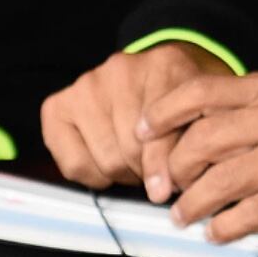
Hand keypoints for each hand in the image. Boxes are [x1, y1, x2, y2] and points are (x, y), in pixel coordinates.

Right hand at [40, 42, 225, 189]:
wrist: (157, 78)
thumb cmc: (182, 103)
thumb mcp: (200, 114)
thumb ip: (193, 142)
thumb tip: (161, 191)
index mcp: (165, 64)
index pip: (163, 132)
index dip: (167, 167)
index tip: (171, 188)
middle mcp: (121, 68)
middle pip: (133, 150)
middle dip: (147, 172)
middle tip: (156, 172)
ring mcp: (86, 85)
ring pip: (106, 160)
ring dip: (125, 175)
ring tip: (137, 165)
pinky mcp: (57, 106)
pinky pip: (74, 164)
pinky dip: (94, 177)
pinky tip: (109, 165)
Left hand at [140, 72, 257, 241]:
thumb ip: (255, 112)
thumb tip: (197, 133)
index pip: (201, 93)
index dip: (162, 115)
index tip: (142, 135)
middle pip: (200, 143)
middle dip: (173, 172)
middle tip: (167, 191)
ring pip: (217, 183)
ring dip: (191, 206)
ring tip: (185, 218)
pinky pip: (247, 215)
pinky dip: (224, 228)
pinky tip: (219, 232)